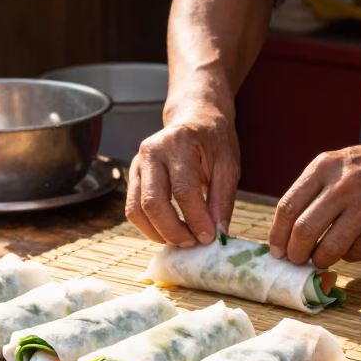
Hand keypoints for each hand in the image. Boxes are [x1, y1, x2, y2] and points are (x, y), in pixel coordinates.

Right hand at [126, 111, 239, 245]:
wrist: (194, 117)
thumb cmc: (213, 140)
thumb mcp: (228, 164)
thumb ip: (223, 199)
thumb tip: (218, 233)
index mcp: (178, 143)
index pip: (183, 189)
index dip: (196, 219)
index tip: (210, 238)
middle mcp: (151, 152)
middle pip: (152, 202)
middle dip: (173, 231)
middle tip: (193, 244)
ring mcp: (137, 163)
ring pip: (136, 210)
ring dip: (157, 233)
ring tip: (182, 240)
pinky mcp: (133, 175)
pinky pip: (133, 208)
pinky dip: (149, 226)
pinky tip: (169, 231)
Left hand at [268, 136, 360, 268]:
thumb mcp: (334, 164)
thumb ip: (309, 192)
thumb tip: (283, 234)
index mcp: (324, 167)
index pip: (287, 207)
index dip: (277, 235)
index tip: (276, 251)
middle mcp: (344, 184)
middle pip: (304, 231)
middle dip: (295, 253)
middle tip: (295, 260)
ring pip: (330, 248)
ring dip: (319, 260)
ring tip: (319, 259)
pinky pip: (357, 252)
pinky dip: (347, 256)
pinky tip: (349, 247)